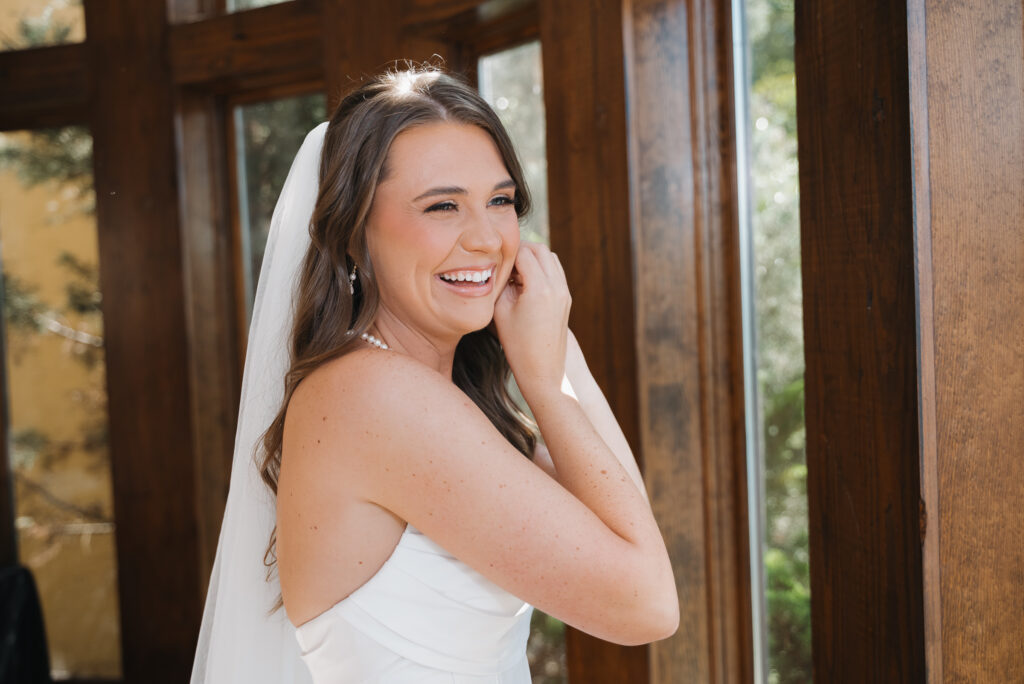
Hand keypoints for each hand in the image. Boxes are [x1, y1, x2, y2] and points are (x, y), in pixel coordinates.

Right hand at [493, 242, 570, 396]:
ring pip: (551, 258)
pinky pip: (556, 272)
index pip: (523, 253)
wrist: (543, 371)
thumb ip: (500, 283)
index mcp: (540, 288)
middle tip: (504, 262)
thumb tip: (499, 266)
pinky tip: (525, 283)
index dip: (506, 253)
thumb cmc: (517, 345)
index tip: (494, 259)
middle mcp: (557, 287)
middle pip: (540, 249)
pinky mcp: (566, 299)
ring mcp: (564, 292)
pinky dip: (542, 269)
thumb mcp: (500, 311)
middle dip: (521, 250)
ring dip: (533, 258)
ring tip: (514, 274)